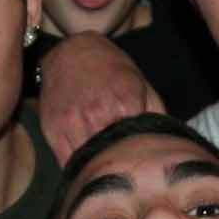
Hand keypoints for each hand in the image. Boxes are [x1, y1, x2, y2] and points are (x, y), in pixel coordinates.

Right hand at [37, 34, 166, 163]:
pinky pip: (68, 162)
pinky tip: (86, 162)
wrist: (70, 51)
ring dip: (97, 166)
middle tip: (121, 162)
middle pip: (113, 156)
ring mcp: (73, 124)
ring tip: (103, 163)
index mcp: (125, 103)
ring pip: (89, 163)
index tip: (139, 154)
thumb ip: (155, 112)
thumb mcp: (139, 82)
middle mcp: (97, 115)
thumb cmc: (109, 67)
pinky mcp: (53, 131)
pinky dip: (78, 167)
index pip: (138, 144)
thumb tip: (165, 140)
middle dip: (119, 161)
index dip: (140, 152)